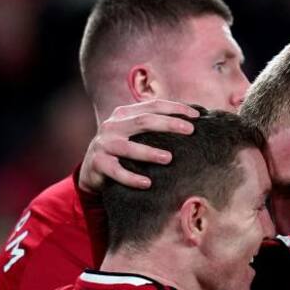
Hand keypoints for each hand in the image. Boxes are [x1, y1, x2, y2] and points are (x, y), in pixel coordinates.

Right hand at [77, 100, 198, 191]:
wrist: (92, 168)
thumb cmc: (124, 150)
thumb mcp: (135, 134)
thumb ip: (155, 127)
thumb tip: (193, 124)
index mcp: (125, 114)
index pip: (153, 106)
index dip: (175, 108)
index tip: (196, 116)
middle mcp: (113, 125)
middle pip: (143, 121)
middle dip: (168, 124)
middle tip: (190, 130)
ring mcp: (104, 144)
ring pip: (128, 148)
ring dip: (149, 153)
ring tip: (168, 158)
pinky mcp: (98, 163)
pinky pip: (116, 171)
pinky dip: (131, 178)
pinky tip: (147, 183)